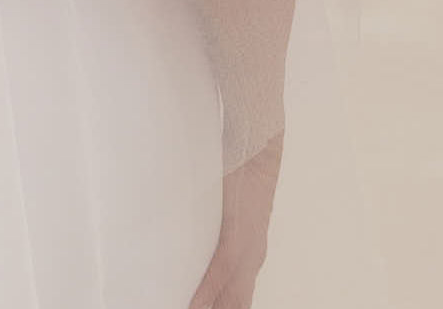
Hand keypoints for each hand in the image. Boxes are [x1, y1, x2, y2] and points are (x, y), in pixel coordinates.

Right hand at [189, 130, 283, 308]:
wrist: (256, 150)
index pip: (236, 299)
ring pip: (231, 298)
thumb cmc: (237, 174)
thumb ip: (211, 231)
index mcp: (250, 257)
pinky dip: (206, 294)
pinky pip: (221, 274)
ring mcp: (248, 251)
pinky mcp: (239, 238)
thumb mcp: (226, 212)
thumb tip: (186, 239)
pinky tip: (192, 306)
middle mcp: (252, 260)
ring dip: (208, 308)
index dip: (218, 307)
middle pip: (235, 304)